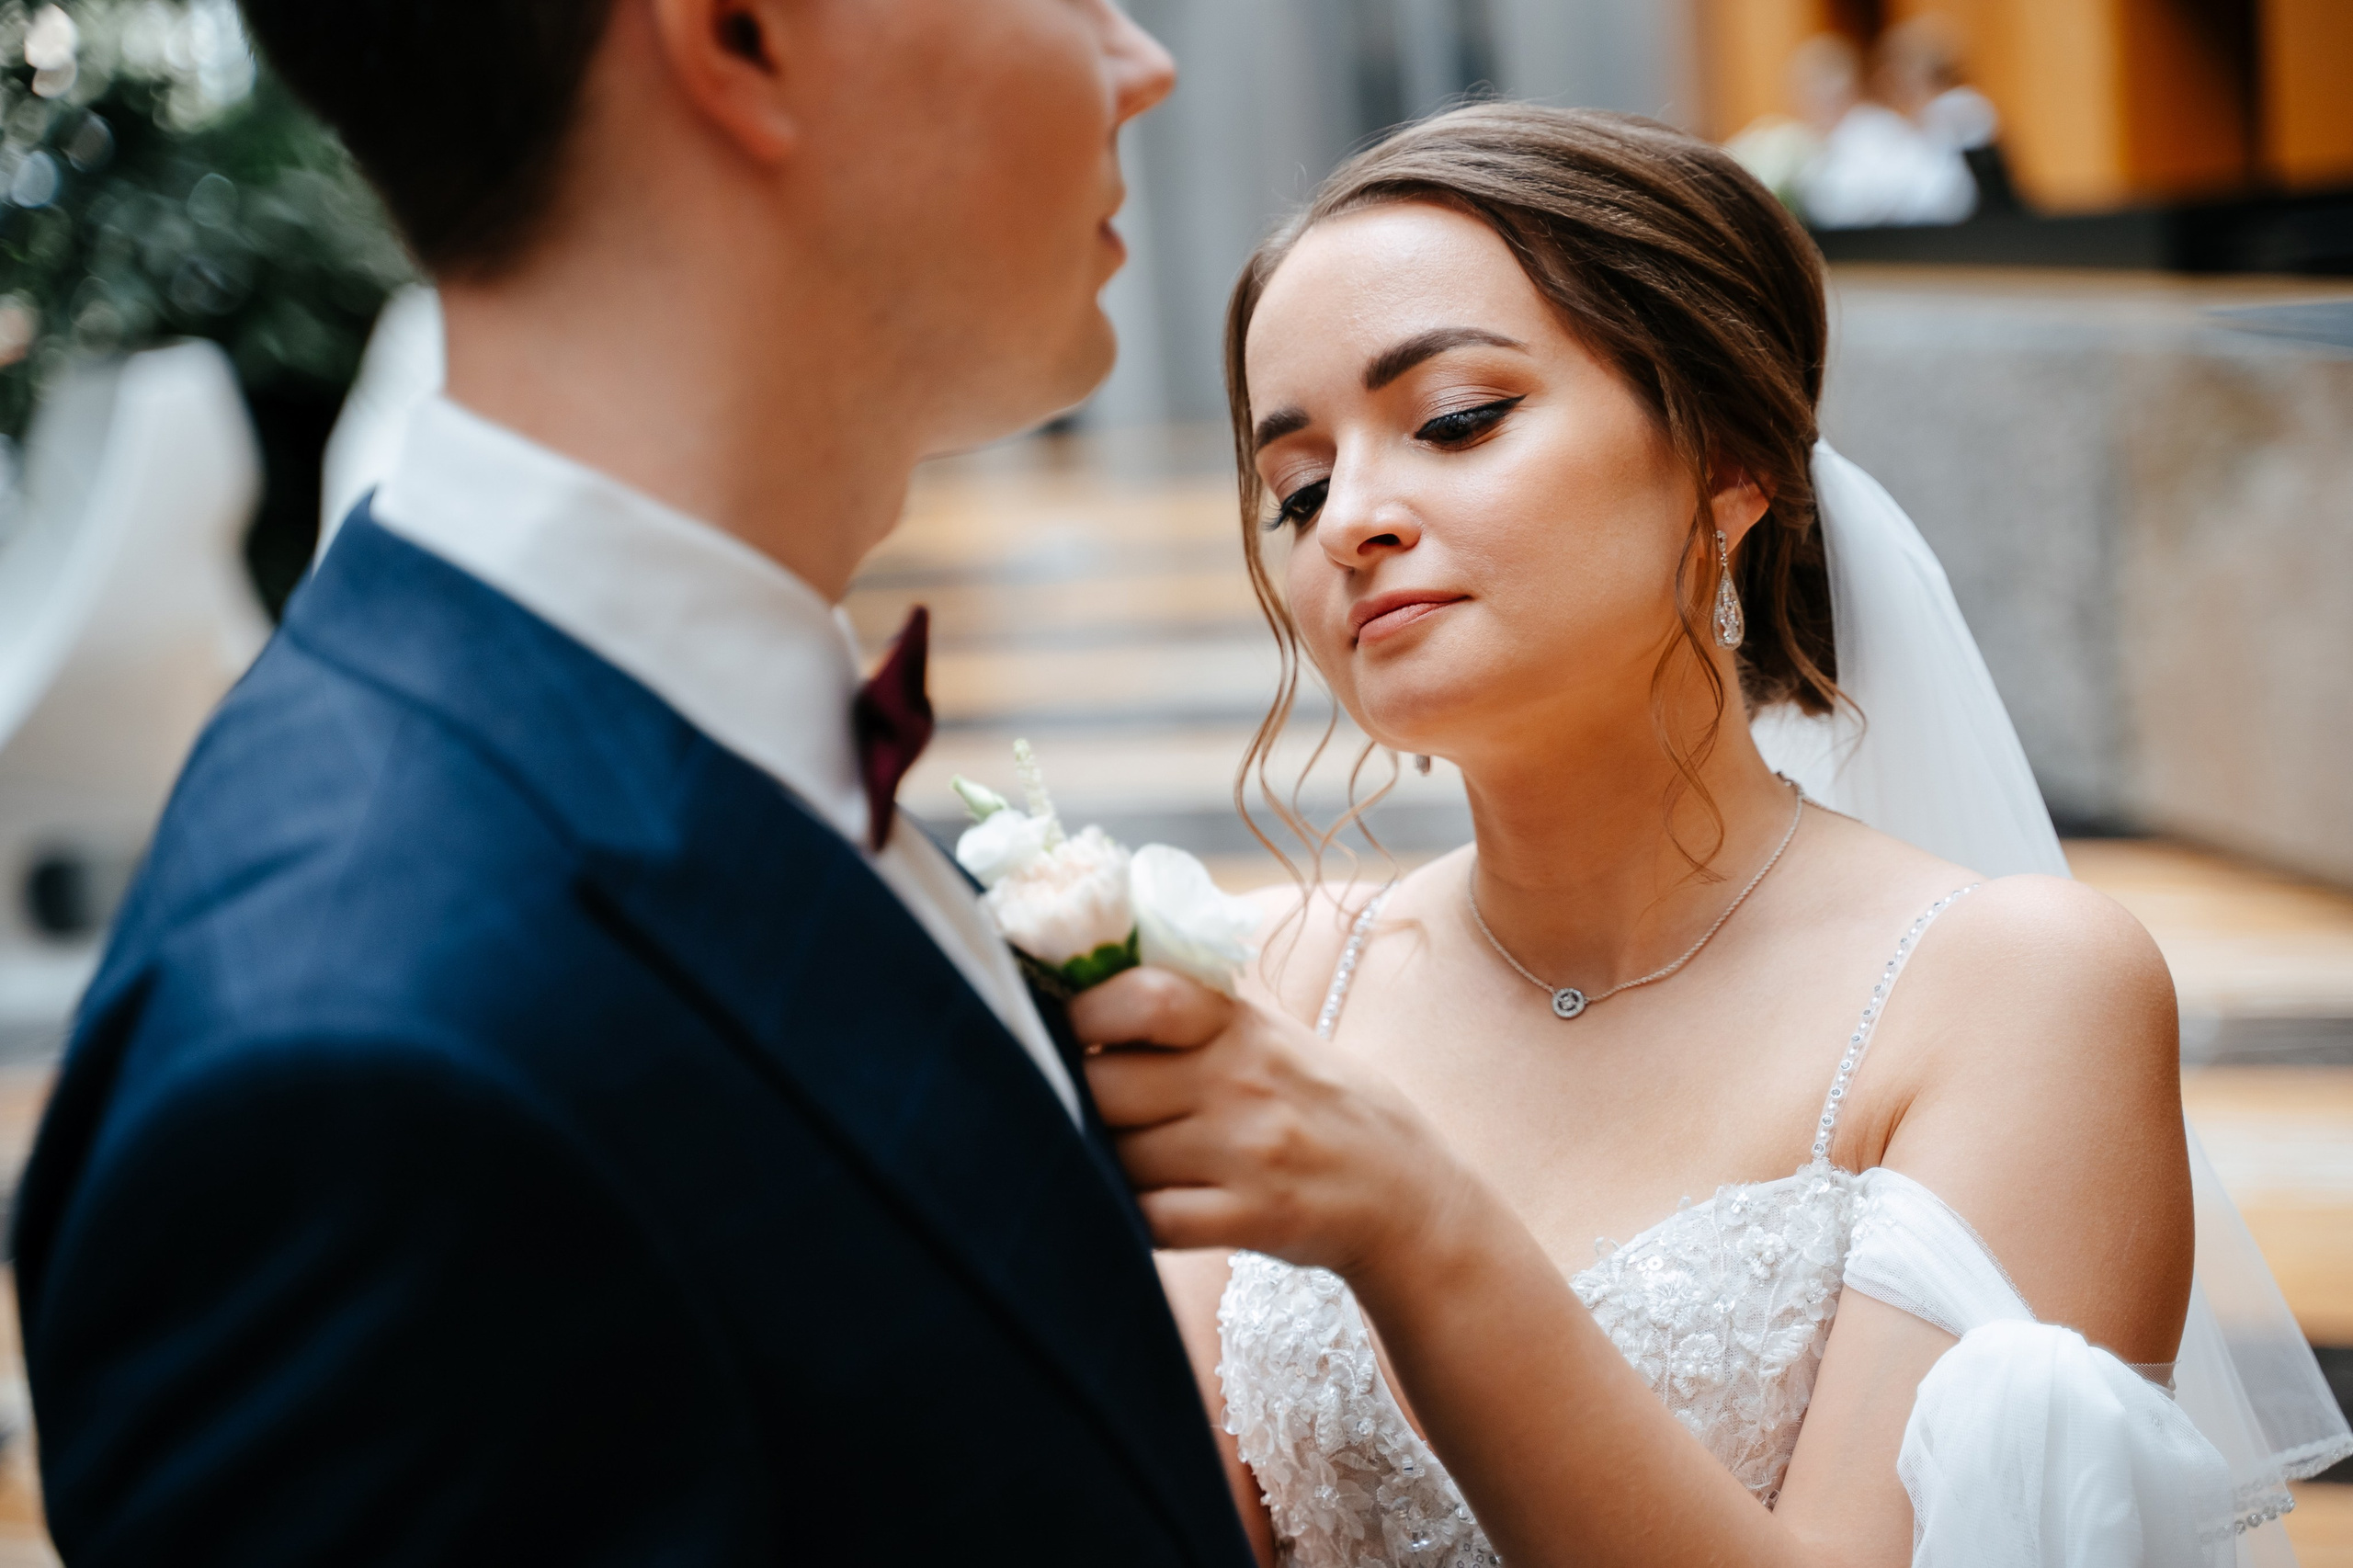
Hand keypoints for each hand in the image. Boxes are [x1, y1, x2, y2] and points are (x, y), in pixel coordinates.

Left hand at [1071, 967, 1479, 1286]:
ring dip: (1101, 1165)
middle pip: (1104, 1084)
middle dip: (1078, 1100)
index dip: (1084, 1015)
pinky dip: (1129, 1218)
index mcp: (1241, 1024)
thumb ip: (1191, 1021)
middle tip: (1084, 1112)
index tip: (1070, 1035)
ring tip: (1120, 1164)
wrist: (1408, 1193)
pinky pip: (1150, 1220)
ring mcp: (1248, 1151)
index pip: (1141, 997)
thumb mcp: (1270, 1038)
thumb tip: (1077, 1003)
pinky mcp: (1253, 1217)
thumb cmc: (1322, 1106)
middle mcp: (1242, 1080)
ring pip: (1117, 1157)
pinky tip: (1139, 1209)